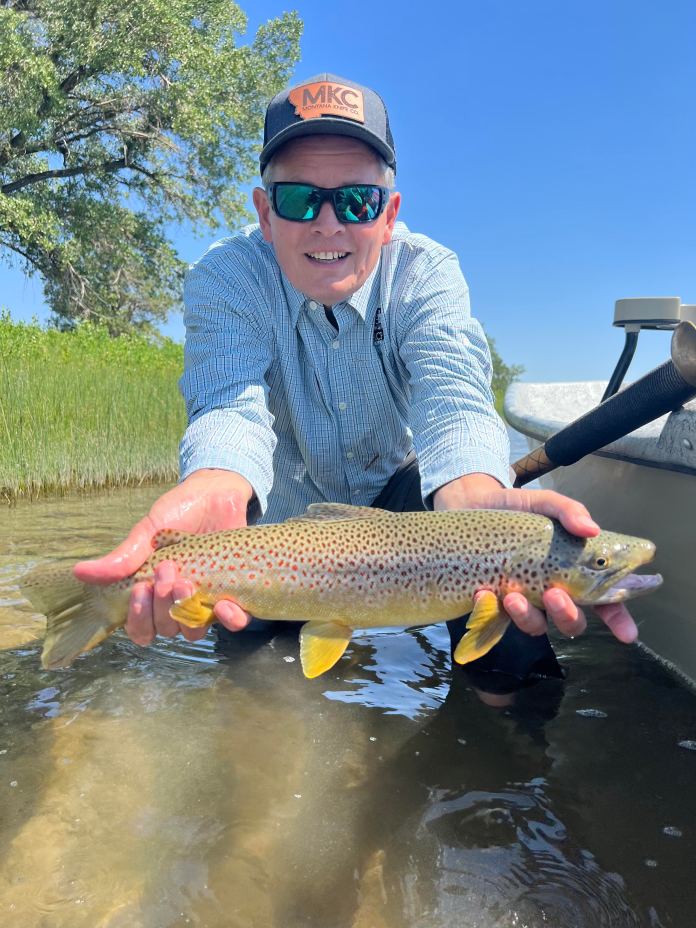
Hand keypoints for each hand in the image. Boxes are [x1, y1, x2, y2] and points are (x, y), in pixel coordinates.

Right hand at [73, 469, 254, 645]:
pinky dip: (230, 620)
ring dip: (188, 613)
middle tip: (167, 571)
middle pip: (165, 630)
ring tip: (188, 582)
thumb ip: (123, 557)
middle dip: (162, 606)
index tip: (141, 588)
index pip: (140, 629)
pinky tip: (223, 605)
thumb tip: (80, 573)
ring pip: (194, 631)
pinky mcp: (235, 593)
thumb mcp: (148, 531)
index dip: (138, 620)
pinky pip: (234, 621)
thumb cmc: (180, 511)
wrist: (218, 492)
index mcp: (153, 593)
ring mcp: (206, 599)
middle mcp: (177, 602)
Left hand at [433, 473, 638, 643]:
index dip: (618, 618)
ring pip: (537, 626)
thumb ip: (568, 511)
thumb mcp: (543, 503)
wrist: (469, 504)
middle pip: (573, 620)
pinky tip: (482, 593)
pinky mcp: (493, 602)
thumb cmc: (515, 506)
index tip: (626, 634)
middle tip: (555, 595)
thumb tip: (591, 529)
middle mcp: (552, 590)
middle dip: (568, 615)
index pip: (604, 599)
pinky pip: (498, 620)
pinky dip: (491, 610)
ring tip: (513, 596)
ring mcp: (523, 599)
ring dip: (529, 616)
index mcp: (573, 570)